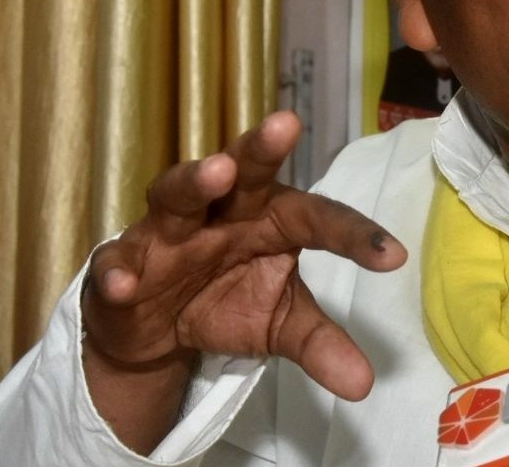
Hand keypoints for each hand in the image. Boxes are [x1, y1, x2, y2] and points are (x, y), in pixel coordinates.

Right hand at [80, 111, 406, 451]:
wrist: (156, 329)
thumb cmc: (228, 301)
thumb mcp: (280, 325)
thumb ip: (319, 344)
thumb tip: (364, 383)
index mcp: (270, 218)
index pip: (318, 218)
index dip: (354, 235)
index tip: (392, 256)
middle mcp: (221, 213)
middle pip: (244, 171)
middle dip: (261, 148)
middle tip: (286, 125)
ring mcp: (168, 232)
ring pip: (177, 195)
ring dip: (194, 182)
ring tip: (216, 171)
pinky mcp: (123, 262)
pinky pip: (116, 263)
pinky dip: (117, 273)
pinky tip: (124, 284)